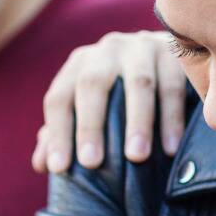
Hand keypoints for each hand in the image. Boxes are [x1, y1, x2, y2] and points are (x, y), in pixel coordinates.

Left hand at [33, 31, 187, 173]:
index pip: (59, 98)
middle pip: (92, 84)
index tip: (59, 169)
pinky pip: (172, 86)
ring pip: (138, 84)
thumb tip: (40, 165)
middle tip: (91, 163)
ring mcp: (142, 47)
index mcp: (80, 65)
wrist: (169, 55)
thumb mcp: (91, 106)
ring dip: (137, 122)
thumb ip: (65, 132)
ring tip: (136, 157)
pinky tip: (171, 148)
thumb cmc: (121, 92)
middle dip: (90, 125)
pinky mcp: (174, 51)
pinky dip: (172, 118)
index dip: (57, 133)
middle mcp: (107, 50)